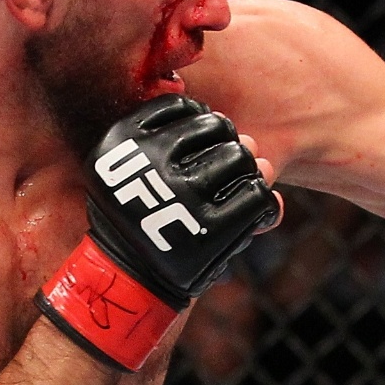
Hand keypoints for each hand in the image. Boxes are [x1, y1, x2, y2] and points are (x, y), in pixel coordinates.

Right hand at [38, 97, 279, 370]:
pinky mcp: (208, 231)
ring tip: (236, 188)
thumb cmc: (142, 214)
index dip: (201, 123)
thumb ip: (190, 144)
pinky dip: (264, 202)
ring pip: (242, 157)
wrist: (131, 278)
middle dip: (228, 145)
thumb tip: (259, 147)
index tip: (198, 147)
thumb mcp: (141, 170)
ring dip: (247, 170)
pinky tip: (254, 210)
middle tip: (223, 170)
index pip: (183, 106)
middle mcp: (147, 165)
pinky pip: (259, 196)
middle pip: (218, 128)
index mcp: (120, 141)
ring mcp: (179, 197)